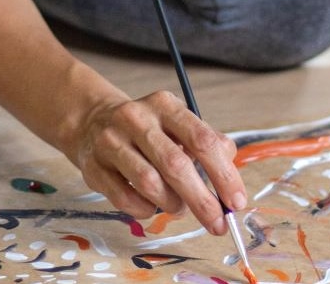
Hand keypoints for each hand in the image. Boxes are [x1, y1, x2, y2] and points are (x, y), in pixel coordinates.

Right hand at [75, 90, 246, 233]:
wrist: (93, 121)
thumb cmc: (148, 129)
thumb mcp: (178, 123)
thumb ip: (208, 144)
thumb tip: (230, 182)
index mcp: (165, 105)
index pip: (201, 139)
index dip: (223, 174)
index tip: (236, 202)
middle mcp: (137, 118)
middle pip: (176, 164)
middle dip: (202, 200)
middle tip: (217, 224)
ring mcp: (111, 141)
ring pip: (150, 184)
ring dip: (172, 204)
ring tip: (179, 206)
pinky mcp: (93, 166)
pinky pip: (126, 199)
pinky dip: (146, 210)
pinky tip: (152, 205)